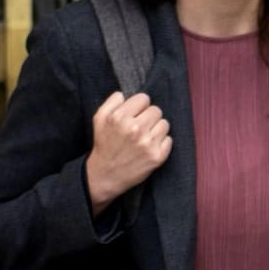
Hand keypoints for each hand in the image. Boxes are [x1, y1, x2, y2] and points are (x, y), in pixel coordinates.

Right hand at [84, 92, 170, 215]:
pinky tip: (150, 147)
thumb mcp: (99, 119)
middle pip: (156, 110)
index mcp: (120, 118)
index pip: (144, 98)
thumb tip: (125, 94)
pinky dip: (162, 143)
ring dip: (156, 129)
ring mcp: (147, 144)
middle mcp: (135, 129)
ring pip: (165, 124)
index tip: (134, 115)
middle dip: (148, 117)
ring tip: (145, 137)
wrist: (105, 175)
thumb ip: (112, 102)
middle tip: (140, 127)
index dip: (139, 106)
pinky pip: (169, 140)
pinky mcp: (157, 157)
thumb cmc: (104, 145)